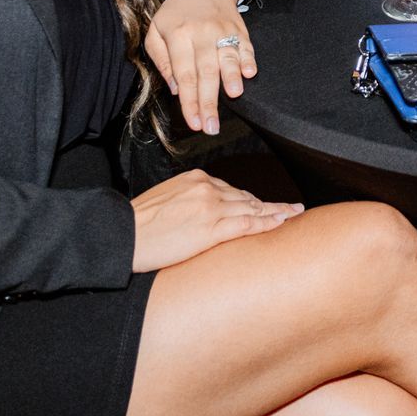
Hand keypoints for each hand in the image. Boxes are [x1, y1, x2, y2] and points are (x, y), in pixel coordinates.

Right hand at [129, 168, 302, 271]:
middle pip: (245, 197)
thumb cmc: (137, 224)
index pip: (230, 190)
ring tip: (293, 214)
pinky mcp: (212, 228)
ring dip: (275, 212)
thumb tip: (198, 213)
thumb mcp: (165, 201)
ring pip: (252, 208)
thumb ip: (188, 200)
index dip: (249, 200)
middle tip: (289, 209)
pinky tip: (282, 222)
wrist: (122, 236)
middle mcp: (207, 188)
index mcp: (195, 179)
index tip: (263, 204)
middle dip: (267, 205)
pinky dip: (268, 222)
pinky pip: (248, 224)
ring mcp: (211, 207)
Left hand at [144, 0, 255, 135]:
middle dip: (209, 101)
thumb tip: (175, 88)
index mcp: (177, 35)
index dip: (189, 100)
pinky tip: (250, 72)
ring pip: (228, 57)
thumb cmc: (177, 11)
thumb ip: (161, 59)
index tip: (194, 122)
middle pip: (206, 71)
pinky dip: (249, 59)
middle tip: (211, 126)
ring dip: (232, 77)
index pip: (184, 74)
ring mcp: (222, 30)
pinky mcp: (240, 28)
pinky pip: (246, 46)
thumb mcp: (156, 29)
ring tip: (234, 95)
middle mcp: (201, 33)